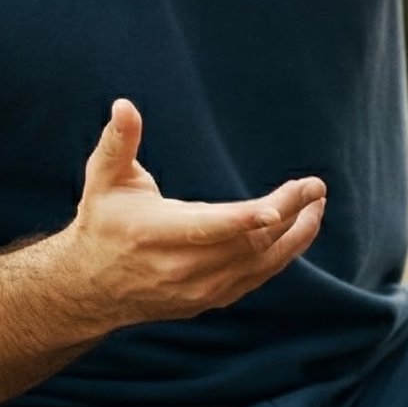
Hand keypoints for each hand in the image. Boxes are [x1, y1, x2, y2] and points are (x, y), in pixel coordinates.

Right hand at [67, 100, 326, 329]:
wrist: (90, 288)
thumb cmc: (103, 222)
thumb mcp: (104, 178)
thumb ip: (118, 142)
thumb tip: (124, 106)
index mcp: (154, 234)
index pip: (211, 227)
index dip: (250, 216)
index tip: (289, 197)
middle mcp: (178, 268)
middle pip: (247, 243)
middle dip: (288, 214)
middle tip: (316, 187)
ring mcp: (196, 290)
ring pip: (258, 264)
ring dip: (295, 235)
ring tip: (317, 204)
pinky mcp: (208, 300)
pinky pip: (256, 278)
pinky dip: (283, 255)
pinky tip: (301, 230)